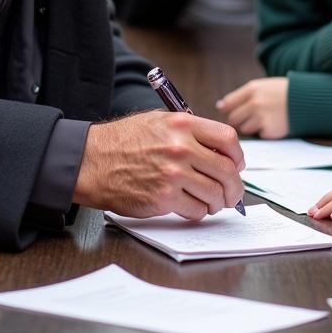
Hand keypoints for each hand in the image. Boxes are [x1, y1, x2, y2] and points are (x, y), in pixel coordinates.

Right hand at [74, 111, 245, 220]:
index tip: (237, 164)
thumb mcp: (159, 121)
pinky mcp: (164, 198)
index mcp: (183, 125)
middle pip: (227, 170)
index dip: (238, 155)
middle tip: (232, 193)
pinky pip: (196, 209)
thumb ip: (190, 131)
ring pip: (214, 193)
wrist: (93, 161)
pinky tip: (192, 205)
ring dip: (217, 201)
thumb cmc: (124, 141)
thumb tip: (220, 150)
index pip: (228, 139)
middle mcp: (181, 148)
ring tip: (212, 201)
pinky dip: (198, 211)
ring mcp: (173, 175)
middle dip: (234, 186)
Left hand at [216, 77, 288, 138]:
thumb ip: (240, 95)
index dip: (229, 110)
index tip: (235, 111)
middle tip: (251, 117)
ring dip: (251, 127)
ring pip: (245, 129)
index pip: (228, 104)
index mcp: (252, 89)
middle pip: (233, 118)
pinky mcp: (270, 131)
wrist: (305, 100)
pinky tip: (272, 124)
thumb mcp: (261, 86)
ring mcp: (262, 118)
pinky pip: (259, 135)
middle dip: (239, 120)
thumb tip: (219, 106)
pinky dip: (263, 132)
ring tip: (264, 119)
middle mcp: (255, 103)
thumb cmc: (281, 92)